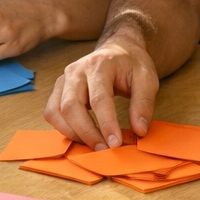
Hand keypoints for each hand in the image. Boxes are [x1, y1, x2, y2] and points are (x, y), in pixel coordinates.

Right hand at [44, 34, 157, 149]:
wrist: (117, 50)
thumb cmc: (131, 64)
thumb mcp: (147, 78)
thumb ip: (144, 104)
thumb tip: (139, 131)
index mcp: (99, 65)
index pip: (98, 99)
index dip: (106, 124)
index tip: (116, 144)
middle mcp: (76, 71)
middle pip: (71, 107)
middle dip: (87, 133)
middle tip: (105, 150)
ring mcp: (63, 80)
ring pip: (56, 112)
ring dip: (73, 134)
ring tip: (94, 144)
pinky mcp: (58, 89)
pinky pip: (51, 113)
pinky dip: (64, 129)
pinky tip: (82, 135)